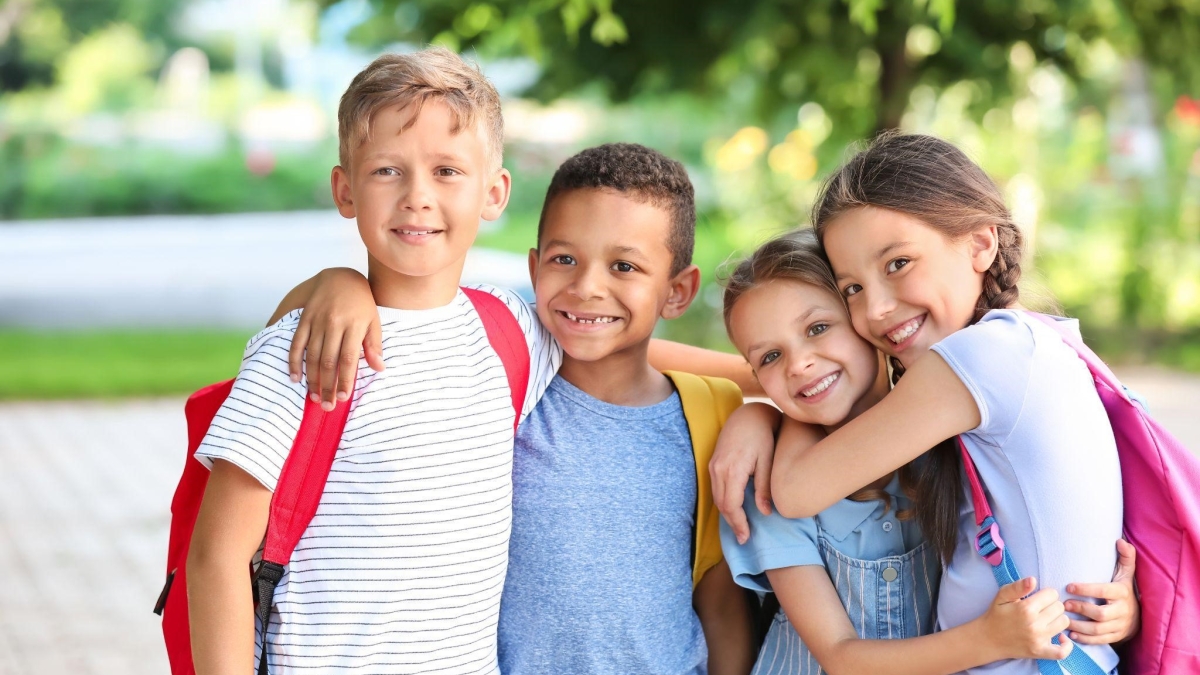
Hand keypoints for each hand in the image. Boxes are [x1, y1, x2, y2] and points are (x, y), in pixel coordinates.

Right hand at [288, 268, 383, 409]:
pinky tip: (295, 378)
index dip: (345, 380)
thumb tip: (379, 368)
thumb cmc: (361, 303)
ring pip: (312, 355)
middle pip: (329, 361)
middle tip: (327, 406)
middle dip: (328, 386)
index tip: (343, 398)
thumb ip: (374, 344)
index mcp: (353, 325)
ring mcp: (317, 321)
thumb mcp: (373, 321)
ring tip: (314, 397)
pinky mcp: (304, 319)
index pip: (348, 359)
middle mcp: (333, 323)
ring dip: (312, 379)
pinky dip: (294, 362)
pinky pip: (296, 343)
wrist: (341, 277)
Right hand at [709, 403, 780, 544]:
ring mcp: (713, 466)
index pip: (731, 505)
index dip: (738, 523)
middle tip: (743, 538)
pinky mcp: (713, 463)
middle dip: (732, 523)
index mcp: (733, 470)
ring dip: (727, 514)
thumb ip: (764, 487)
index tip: (746, 537)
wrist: (748, 416)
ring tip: (740, 527)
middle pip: (722, 504)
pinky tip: (733, 509)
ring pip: (716, 498)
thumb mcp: (767, 462)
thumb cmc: (762, 436)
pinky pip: (716, 489)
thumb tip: (766, 512)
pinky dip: (724, 502)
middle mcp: (718, 469)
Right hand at [981, 577, 1072, 661]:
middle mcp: (1034, 624)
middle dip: (1052, 605)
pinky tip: (1060, 638)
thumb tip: (1033, 580)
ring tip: (1046, 620)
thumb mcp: (1002, 595)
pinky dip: (1066, 645)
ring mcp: (1039, 640)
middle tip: (1041, 609)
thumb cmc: (996, 615)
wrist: (988, 639)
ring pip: (1064, 623)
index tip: (1038, 598)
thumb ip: (1018, 586)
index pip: (1052, 594)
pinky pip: (1063, 651)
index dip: (1046, 594)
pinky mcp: (1040, 652)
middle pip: (1060, 607)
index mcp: (1026, 608)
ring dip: (1057, 619)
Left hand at [1065, 538, 1139, 644]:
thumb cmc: (1124, 591)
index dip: (1086, 590)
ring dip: (1079, 626)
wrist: (1139, 616)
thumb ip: (1125, 557)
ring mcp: (1120, 626)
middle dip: (1081, 609)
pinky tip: (1070, 634)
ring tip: (1063, 620)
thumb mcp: (1126, 573)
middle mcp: (1123, 611)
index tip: (1069, 586)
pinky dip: (1084, 639)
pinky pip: (1099, 641)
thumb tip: (1120, 540)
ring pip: (1098, 630)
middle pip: (1101, 614)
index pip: (1104, 591)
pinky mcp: (1116, 637)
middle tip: (1064, 604)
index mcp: (1122, 593)